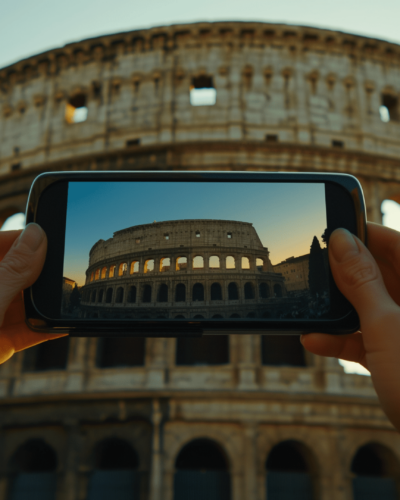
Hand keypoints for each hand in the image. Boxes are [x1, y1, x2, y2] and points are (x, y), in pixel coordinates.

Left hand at [0, 224, 66, 364]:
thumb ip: (11, 269)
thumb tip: (37, 236)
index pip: (2, 243)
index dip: (27, 240)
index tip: (54, 241)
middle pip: (17, 273)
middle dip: (41, 275)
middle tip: (66, 274)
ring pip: (24, 302)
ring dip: (46, 304)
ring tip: (68, 300)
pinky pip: (27, 331)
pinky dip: (45, 329)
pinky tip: (62, 325)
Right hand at [301, 223, 399, 430]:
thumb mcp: (387, 327)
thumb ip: (362, 282)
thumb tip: (341, 242)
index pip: (398, 244)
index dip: (366, 233)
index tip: (334, 230)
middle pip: (380, 274)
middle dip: (345, 274)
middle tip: (316, 270)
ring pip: (371, 307)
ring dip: (339, 311)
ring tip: (312, 308)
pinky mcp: (397, 355)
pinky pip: (368, 337)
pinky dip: (343, 338)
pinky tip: (316, 340)